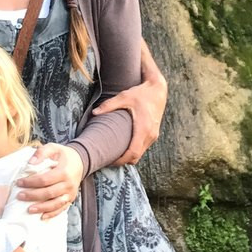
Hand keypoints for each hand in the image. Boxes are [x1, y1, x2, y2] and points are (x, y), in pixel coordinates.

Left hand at [15, 142, 83, 216]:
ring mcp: (70, 193)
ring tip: (29, 210)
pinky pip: (61, 209)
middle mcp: (68, 184)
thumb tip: (30, 163)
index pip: (44, 179)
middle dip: (32, 196)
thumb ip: (42, 152)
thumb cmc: (63, 155)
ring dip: (41, 208)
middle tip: (19, 196)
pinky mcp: (71, 199)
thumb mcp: (53, 147)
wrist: (80, 162)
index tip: (19, 183)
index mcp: (64, 171)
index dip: (30, 182)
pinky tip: (42, 217)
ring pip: (55, 204)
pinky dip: (52, 214)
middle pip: (49, 193)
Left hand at [95, 45, 167, 163]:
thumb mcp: (124, 96)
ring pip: (140, 154)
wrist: (158, 89)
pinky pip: (143, 148)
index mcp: (144, 129)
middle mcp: (150, 135)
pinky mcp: (154, 134)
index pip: (133, 153)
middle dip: (122, 161)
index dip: (121, 160)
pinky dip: (134, 151)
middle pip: (136, 157)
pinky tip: (123, 147)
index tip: (109, 161)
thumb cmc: (141, 93)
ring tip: (113, 154)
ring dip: (128, 157)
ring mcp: (153, 136)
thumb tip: (94, 112)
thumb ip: (109, 105)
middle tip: (107, 160)